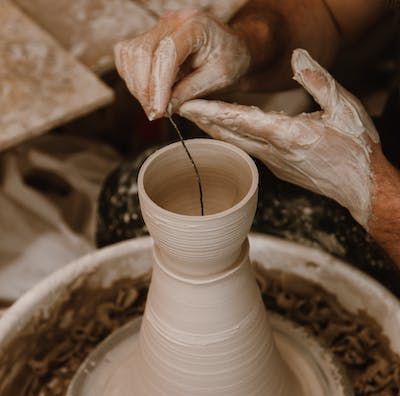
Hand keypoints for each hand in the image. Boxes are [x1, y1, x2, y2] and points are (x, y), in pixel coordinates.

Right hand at [114, 9, 249, 119]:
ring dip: (136, 85)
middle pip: (142, 51)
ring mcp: (159, 28)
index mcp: (196, 26)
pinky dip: (132, 78)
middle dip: (145, 89)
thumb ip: (190, 91)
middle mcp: (173, 21)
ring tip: (153, 106)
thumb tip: (164, 108)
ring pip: (130, 53)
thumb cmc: (231, 61)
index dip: (159, 85)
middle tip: (155, 114)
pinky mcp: (149, 38)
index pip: (167, 52)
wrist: (232, 49)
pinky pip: (127, 56)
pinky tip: (149, 94)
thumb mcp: (219, 79)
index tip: (159, 111)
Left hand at [179, 48, 379, 228]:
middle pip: (230, 135)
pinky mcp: (279, 169)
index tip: (190, 105)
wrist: (361, 187)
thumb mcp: (344, 107)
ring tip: (198, 117)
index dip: (213, 112)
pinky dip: (233, 138)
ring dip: (216, 131)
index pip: (241, 120)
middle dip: (204, 122)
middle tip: (181, 108)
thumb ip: (318, 80)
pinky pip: (249, 151)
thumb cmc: (356, 148)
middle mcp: (276, 153)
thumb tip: (297, 55)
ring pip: (238, 145)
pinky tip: (228, 131)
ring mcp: (276, 164)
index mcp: (290, 135)